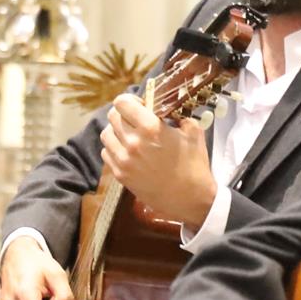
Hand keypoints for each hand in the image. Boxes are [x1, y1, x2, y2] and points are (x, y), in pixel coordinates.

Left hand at [101, 93, 217, 229]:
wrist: (191, 199)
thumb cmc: (194, 164)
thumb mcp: (193, 132)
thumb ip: (177, 114)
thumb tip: (166, 106)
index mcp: (150, 128)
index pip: (122, 103)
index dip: (129, 100)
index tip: (140, 105)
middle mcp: (132, 142)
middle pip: (112, 117)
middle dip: (124, 114)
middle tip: (136, 120)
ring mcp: (124, 160)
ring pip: (106, 134)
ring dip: (116, 131)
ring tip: (130, 135)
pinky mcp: (120, 175)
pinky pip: (107, 153)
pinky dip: (114, 148)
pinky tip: (128, 151)